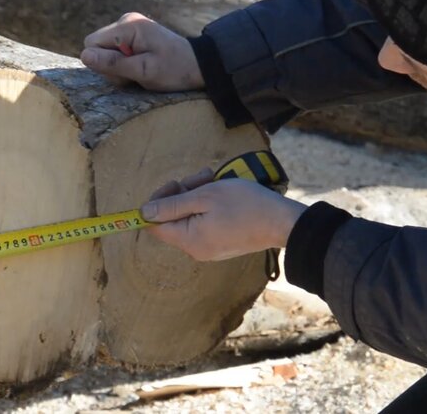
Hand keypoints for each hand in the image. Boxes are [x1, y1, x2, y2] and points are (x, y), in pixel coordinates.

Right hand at [80, 12, 203, 90]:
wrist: (198, 65)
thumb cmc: (174, 69)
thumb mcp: (144, 71)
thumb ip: (114, 64)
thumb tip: (84, 56)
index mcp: (128, 26)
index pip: (91, 43)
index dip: (102, 62)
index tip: (126, 71)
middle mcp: (126, 21)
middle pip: (97, 47)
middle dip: (111, 66)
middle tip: (136, 73)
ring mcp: (129, 27)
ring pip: (105, 51)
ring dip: (119, 67)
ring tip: (142, 71)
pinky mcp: (132, 35)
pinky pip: (115, 51)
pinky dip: (125, 63)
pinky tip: (142, 66)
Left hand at [140, 169, 306, 260]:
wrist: (282, 221)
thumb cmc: (244, 205)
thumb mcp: (205, 196)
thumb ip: (172, 205)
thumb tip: (144, 213)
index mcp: (188, 240)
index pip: (154, 224)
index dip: (158, 202)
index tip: (174, 185)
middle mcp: (196, 249)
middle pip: (173, 218)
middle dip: (183, 193)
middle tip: (201, 177)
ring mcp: (210, 247)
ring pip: (190, 216)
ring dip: (198, 194)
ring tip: (216, 179)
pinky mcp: (222, 242)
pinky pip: (204, 222)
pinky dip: (209, 204)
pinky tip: (223, 190)